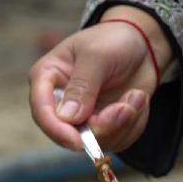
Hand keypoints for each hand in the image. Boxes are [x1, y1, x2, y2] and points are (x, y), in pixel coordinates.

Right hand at [29, 6, 172, 152]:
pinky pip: (117, 140)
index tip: (77, 141)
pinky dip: (133, 123)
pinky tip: (135, 100)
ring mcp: (82, 118)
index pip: (41, 110)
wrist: (141, 45)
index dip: (56, 129)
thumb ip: (82, 85)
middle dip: (104, 125)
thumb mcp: (97, 55)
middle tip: (127, 107)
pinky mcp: (103, 127)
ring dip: (124, 122)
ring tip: (136, 95)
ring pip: (98, 141)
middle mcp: (60, 102)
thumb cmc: (113, 40)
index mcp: (47, 77)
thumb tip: (67, 118)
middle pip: (70, 134)